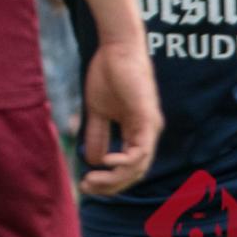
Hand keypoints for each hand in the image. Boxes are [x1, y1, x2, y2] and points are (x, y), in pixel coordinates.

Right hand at [80, 37, 162, 196]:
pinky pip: (141, 152)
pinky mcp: (147, 120)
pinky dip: (125, 162)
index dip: (109, 179)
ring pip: (138, 167)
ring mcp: (150, 128)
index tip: (86, 183)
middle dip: (110, 185)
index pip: (128, 166)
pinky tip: (106, 163)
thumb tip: (92, 160)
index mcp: (137, 133)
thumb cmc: (108, 73)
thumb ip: (96, 134)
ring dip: (115, 179)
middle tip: (87, 188)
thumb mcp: (97, 110)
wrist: (116, 47)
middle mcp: (147, 135)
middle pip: (134, 173)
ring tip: (92, 180)